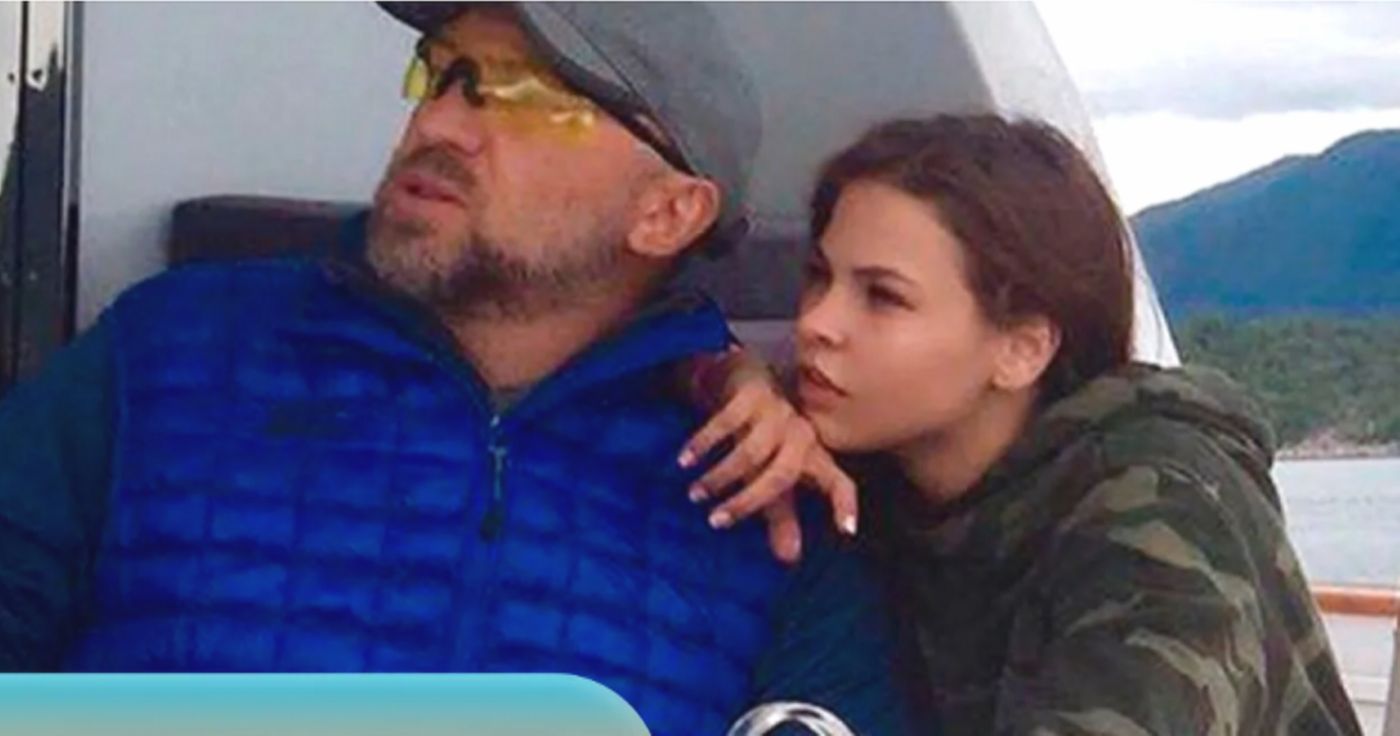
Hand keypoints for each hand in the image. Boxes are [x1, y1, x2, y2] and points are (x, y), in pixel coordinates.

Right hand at [677, 350, 857, 563]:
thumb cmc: (760, 436)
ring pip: (752, 451)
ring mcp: (777, 411)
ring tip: (696, 495)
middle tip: (716, 521)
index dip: (844, 504)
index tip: (847, 531)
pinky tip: (685, 461)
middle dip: (747, 501)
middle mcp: (800, 433)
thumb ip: (782, 517)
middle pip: (783, 474)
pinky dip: (704, 444)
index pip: (839, 481)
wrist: (739, 379)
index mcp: (813, 457)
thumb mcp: (771, 478)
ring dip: (720, 476)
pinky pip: (726, 421)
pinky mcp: (751, 392)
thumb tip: (789, 560)